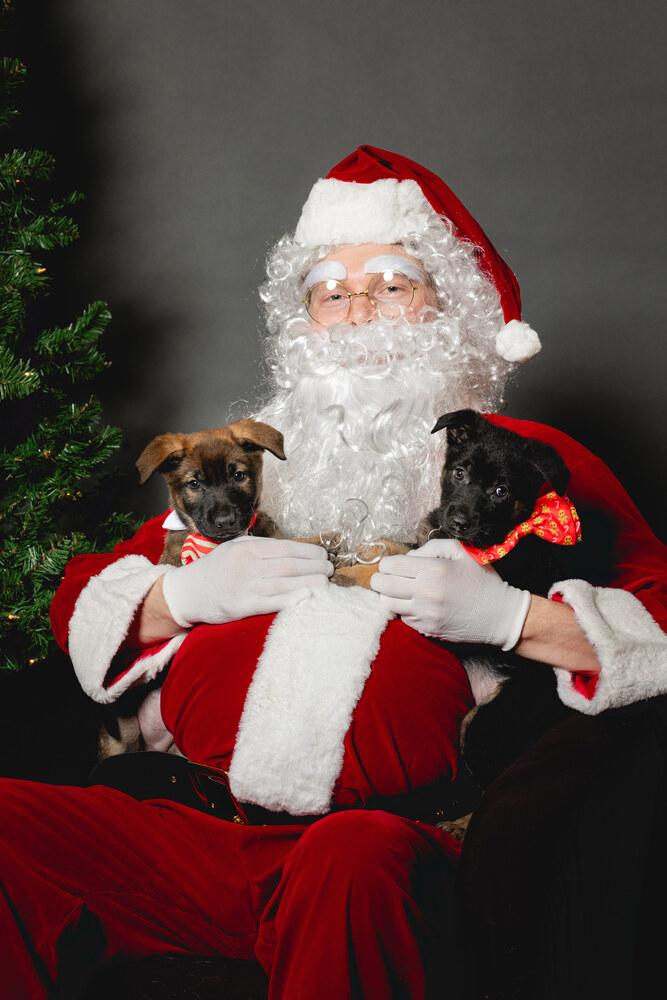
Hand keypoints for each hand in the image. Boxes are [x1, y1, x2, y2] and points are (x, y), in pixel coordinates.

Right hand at [162, 536, 332, 627]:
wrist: (187, 592)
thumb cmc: (215, 569)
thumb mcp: (234, 548)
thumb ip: (259, 547)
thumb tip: (292, 549)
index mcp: (247, 548)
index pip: (285, 548)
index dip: (308, 552)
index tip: (323, 555)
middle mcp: (247, 565)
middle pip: (289, 565)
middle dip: (314, 567)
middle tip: (330, 569)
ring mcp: (244, 586)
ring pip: (284, 583)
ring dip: (309, 583)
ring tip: (326, 583)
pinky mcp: (241, 606)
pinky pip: (270, 603)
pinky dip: (290, 600)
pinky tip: (306, 598)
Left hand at [370, 538, 530, 650]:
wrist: (501, 615)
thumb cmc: (482, 579)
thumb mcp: (462, 552)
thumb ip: (431, 547)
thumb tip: (409, 557)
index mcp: (433, 570)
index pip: (390, 565)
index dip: (388, 563)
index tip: (393, 565)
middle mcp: (425, 592)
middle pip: (382, 586)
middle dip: (381, 579)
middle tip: (388, 578)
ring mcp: (425, 614)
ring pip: (388, 605)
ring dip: (390, 596)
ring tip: (402, 592)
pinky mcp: (427, 630)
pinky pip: (403, 619)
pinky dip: (405, 611)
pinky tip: (417, 605)